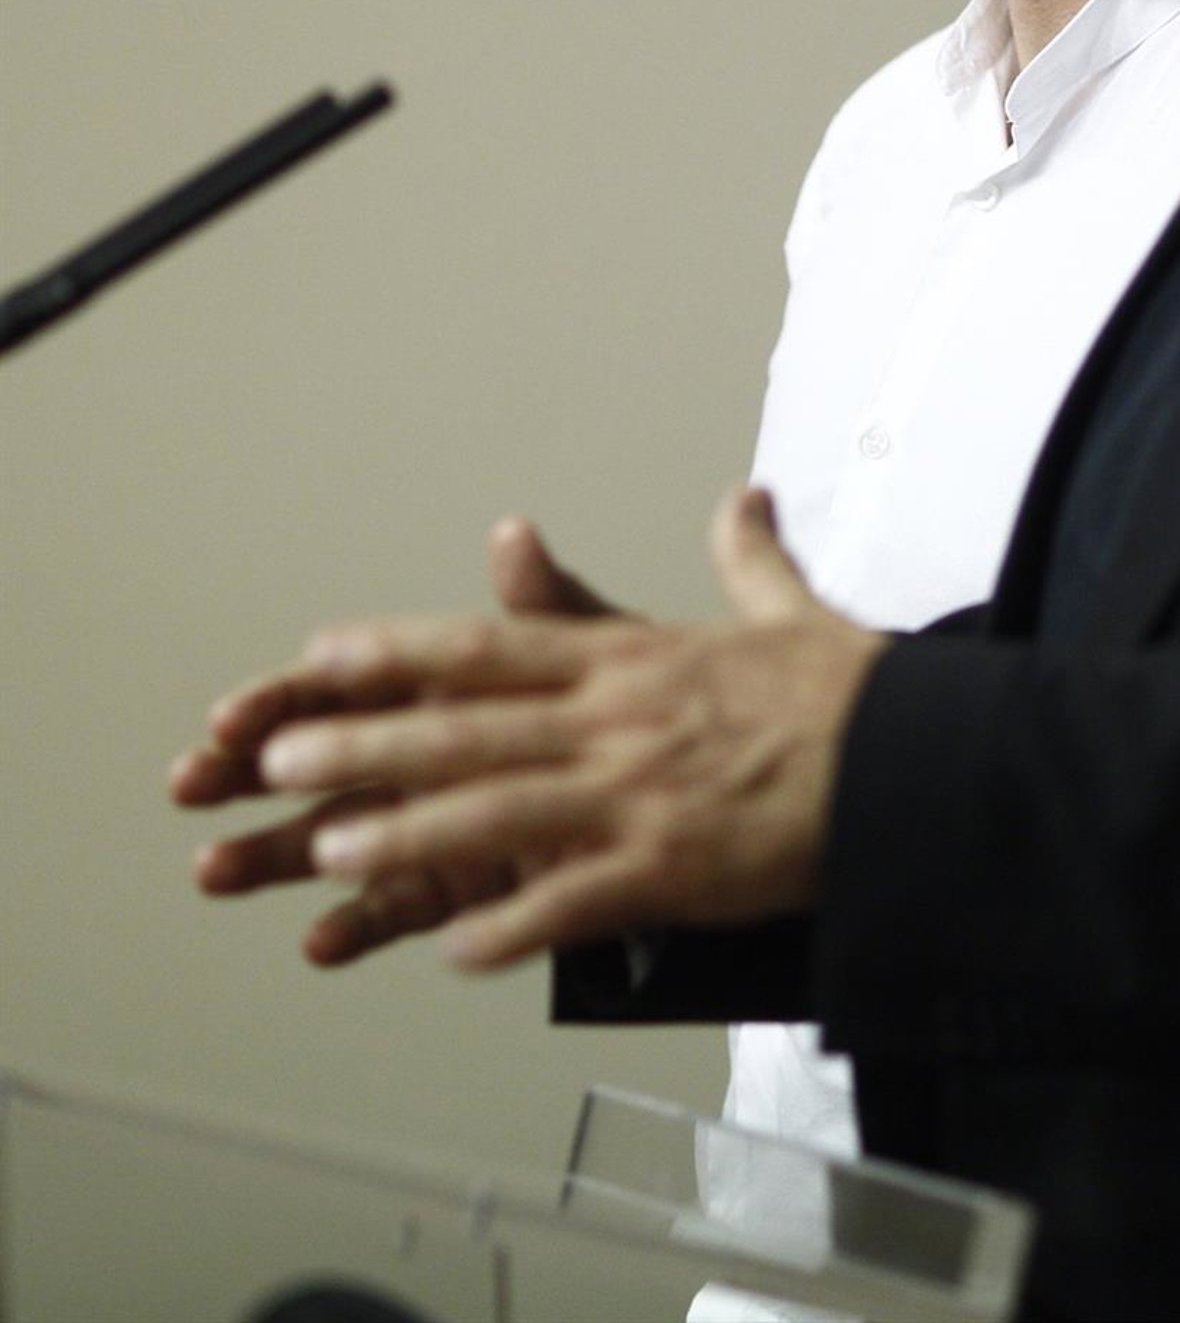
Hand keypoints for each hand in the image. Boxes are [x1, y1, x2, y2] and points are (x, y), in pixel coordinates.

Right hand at [171, 518, 618, 964]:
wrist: (687, 790)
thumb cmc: (632, 711)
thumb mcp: (597, 654)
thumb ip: (548, 608)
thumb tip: (516, 538)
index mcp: (440, 687)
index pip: (343, 685)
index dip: (284, 699)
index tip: (233, 715)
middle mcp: (421, 754)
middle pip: (317, 759)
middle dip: (246, 772)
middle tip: (192, 784)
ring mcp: (431, 823)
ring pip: (335, 836)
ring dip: (275, 854)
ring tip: (217, 869)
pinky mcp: (457, 886)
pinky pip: (399, 906)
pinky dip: (358, 924)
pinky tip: (321, 941)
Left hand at [182, 491, 884, 971]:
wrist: (917, 759)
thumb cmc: (851, 691)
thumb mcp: (788, 609)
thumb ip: (747, 554)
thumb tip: (745, 497)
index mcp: (634, 659)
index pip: (494, 646)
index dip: (401, 651)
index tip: (325, 653)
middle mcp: (621, 720)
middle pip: (472, 728)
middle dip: (370, 743)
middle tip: (278, 760)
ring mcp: (643, 795)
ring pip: (501, 812)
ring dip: (411, 834)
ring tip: (333, 850)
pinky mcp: (677, 866)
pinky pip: (576, 901)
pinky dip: (514, 927)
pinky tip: (456, 955)